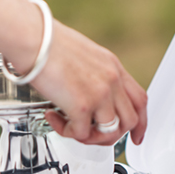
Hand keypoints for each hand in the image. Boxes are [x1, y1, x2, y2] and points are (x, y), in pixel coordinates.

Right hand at [0, 0, 147, 144]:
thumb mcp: (84, 55)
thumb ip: (94, 76)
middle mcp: (111, 80)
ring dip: (89, 136)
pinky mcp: (82, 106)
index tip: (136, 136)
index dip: (141, 122)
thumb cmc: (47, 42)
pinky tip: (53, 116)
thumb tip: (90, 96)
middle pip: (130, 121)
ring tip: (70, 126)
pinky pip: (81, 134)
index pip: (140, 100)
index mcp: (113, 67)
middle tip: (93, 136)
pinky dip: (66, 131)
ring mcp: (100, 94)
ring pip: (109, 133)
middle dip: (112, 135)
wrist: (32, 37)